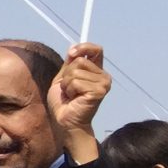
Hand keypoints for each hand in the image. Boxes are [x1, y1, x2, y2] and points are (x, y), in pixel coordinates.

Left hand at [49, 43, 108, 159]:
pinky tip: (74, 99)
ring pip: (75, 71)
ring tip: (71, 95)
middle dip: (67, 74)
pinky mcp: (99, 91)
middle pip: (80, 60)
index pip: (96, 50)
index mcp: (96, 71)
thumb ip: (69, 64)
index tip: (71, 53)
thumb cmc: (64, 101)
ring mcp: (103, 84)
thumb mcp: (63, 78)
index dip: (84, 47)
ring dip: (67, 84)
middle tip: (69, 88)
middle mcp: (103, 76)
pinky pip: (76, 82)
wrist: (65, 120)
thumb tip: (73, 47)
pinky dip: (69, 90)